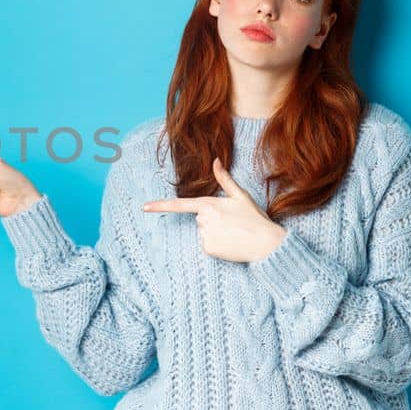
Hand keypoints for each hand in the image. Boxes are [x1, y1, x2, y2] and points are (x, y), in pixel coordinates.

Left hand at [141, 157, 286, 262]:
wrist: (266, 243)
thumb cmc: (254, 218)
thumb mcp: (240, 196)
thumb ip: (224, 179)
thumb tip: (216, 160)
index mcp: (209, 204)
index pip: (179, 204)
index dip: (160, 206)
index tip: (144, 208)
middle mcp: (203, 220)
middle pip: (199, 218)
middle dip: (212, 220)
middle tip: (232, 223)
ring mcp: (204, 235)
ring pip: (203, 232)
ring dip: (214, 232)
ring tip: (233, 233)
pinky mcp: (207, 249)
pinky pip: (206, 245)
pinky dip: (216, 245)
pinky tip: (229, 243)